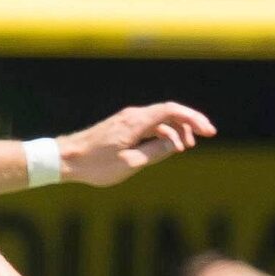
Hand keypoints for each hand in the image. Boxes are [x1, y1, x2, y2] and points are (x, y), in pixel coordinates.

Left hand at [60, 103, 216, 187]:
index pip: (171, 111)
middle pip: (169, 111)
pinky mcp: (123, 126)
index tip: (208, 130)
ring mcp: (127, 120)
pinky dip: (164, 133)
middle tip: (207, 135)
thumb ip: (156, 151)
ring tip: (188, 147)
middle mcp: (133, 115)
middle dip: (190, 122)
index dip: (193, 118)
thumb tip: (177, 144)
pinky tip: (170, 145)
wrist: (66, 159)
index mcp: (136, 122)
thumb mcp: (130, 163)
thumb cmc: (96, 164)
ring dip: (177, 130)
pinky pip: (150, 125)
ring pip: (160, 119)